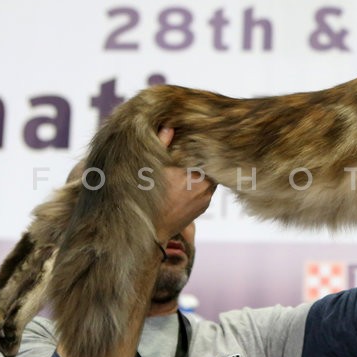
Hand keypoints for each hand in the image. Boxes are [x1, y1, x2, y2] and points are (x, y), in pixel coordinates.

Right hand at [155, 127, 215, 241]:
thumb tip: (169, 126)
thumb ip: (162, 144)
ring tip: (189, 166)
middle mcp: (204, 185)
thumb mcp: (151, 167)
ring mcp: (206, 196)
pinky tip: (187, 181)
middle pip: (209, 163)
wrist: (151, 230)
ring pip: (209, 176)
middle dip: (202, 157)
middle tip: (194, 149)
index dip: (200, 143)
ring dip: (201, 171)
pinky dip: (199, 183)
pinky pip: (206, 188)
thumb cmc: (147, 197)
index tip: (196, 137)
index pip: (204, 151)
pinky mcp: (204, 205)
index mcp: (192, 172)